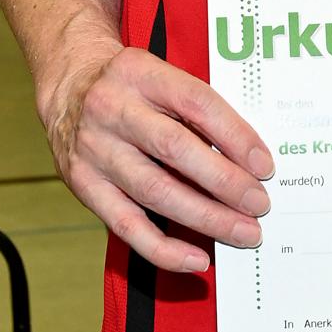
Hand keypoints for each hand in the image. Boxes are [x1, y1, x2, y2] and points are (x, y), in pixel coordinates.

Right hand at [44, 41, 274, 272]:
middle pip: (176, 149)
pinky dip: (164, 248)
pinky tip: (196, 258)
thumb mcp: (159, 75)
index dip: (234, 136)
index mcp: (140, 73)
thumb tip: (249, 154)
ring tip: (242, 231)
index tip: (263, 165)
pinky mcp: (84, 185)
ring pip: (155, 191)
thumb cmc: (129, 85)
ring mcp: (95, 150)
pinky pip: (127, 225)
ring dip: (205, 217)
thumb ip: (195, 106)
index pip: (196, 103)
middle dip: (225, 182)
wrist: (68, 89)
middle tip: (259, 203)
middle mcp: (113, 109)